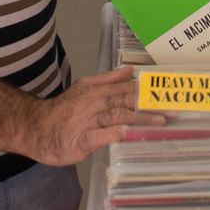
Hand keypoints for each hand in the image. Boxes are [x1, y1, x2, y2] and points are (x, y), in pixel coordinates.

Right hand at [21, 66, 165, 165]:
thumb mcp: (85, 88)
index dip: (147, 91)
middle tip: (172, 109)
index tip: (167, 94)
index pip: (127, 89)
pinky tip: (129, 132)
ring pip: (118, 116)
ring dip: (140, 118)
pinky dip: (116, 132)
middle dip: (150, 105)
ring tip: (160, 122)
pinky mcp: (82, 139)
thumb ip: (108, 79)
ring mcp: (89, 121)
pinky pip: (102, 135)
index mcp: (98, 91)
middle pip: (127, 101)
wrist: (37, 127)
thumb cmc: (63, 111)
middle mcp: (95, 103)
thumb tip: (129, 69)